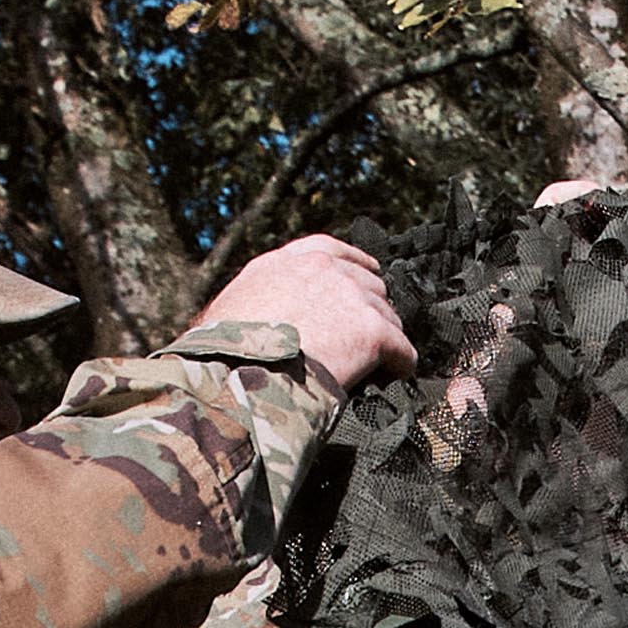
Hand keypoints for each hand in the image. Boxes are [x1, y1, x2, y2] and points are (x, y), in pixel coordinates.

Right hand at [192, 234, 412, 391]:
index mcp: (286, 263)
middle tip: (363, 340)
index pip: (331, 250)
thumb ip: (261, 299)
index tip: (368, 274)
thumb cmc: (224, 357)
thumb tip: (266, 317)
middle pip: (368, 284)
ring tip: (377, 365)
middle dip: (369, 310)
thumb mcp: (231, 309)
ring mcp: (352, 297)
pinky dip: (401, 364)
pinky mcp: (373, 330)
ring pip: (389, 316)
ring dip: (385, 339)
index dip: (355, 265)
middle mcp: (323, 269)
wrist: (240, 378)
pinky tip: (395, 376)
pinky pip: (403, 350)